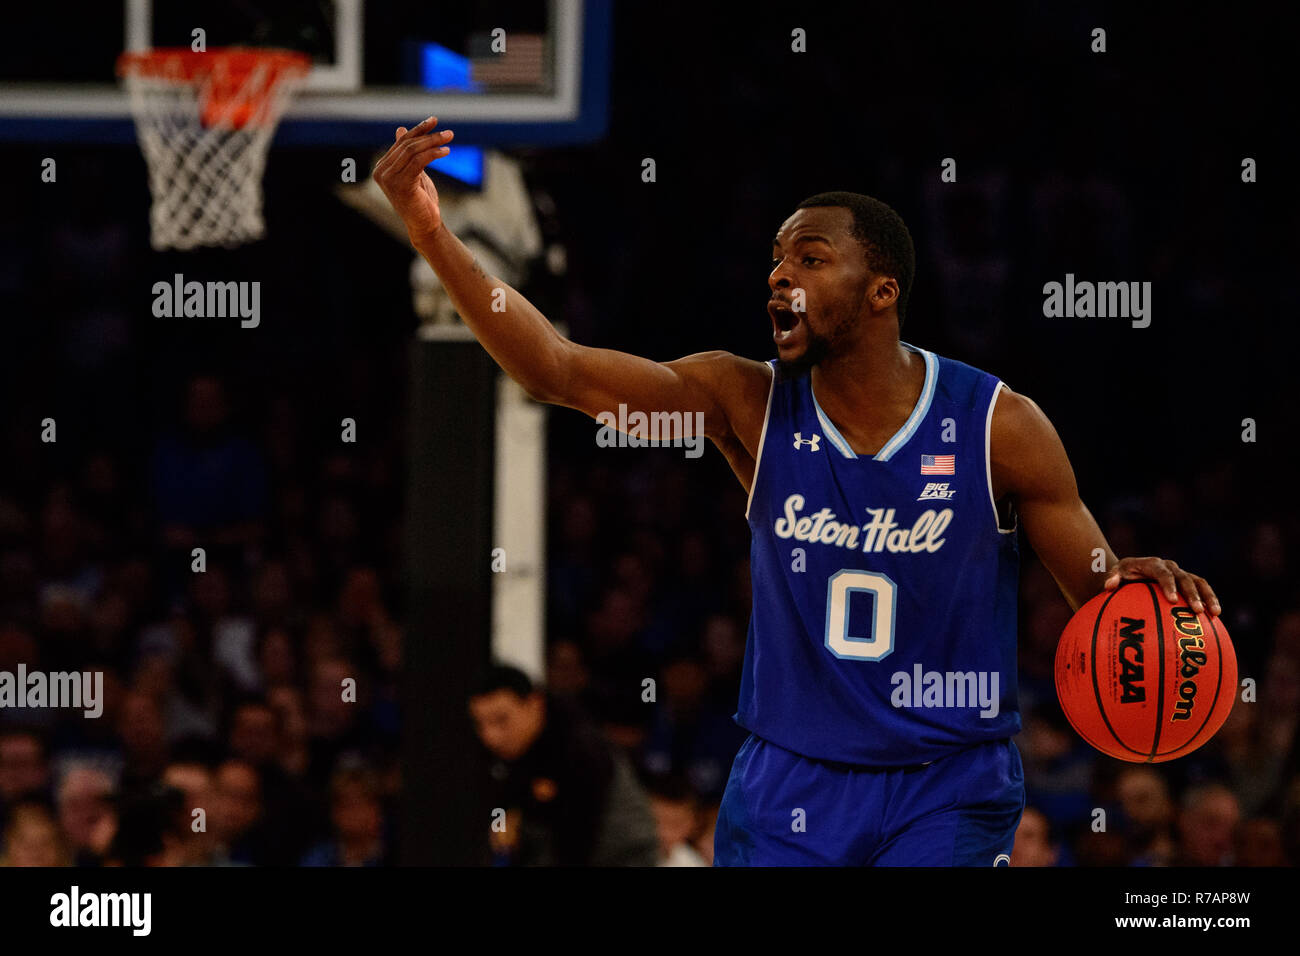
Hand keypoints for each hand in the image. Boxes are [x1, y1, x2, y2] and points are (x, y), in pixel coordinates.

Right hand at [372, 116, 454, 244]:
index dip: (418, 130)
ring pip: (413, 151)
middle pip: (407, 145)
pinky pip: (419, 161)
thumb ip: (407, 153)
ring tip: (449, 139)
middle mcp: (381, 172)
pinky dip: (433, 154)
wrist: (424, 225)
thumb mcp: (414, 172)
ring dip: (433, 143)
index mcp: (382, 168)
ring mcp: (389, 179)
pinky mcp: (401, 184)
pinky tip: (446, 152)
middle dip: (429, 135)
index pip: (401, 143)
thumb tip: (401, 129)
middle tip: (448, 133)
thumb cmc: (420, 200)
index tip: (433, 120)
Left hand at [1103, 556, 1220, 615]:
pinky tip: (1215, 618)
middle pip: (1185, 578)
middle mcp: (1170, 567)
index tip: (1172, 600)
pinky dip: (1210, 601)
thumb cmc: (1121, 576)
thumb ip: (1112, 578)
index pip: (1162, 573)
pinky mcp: (1188, 582)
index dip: (1169, 585)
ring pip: (1199, 583)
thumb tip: (1108, 586)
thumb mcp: (1114, 574)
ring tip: (1215, 613)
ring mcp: (1181, 574)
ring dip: (1208, 597)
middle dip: (1192, 594)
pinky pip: (1202, 590)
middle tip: (1197, 611)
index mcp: (1153, 564)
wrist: (1131, 572)